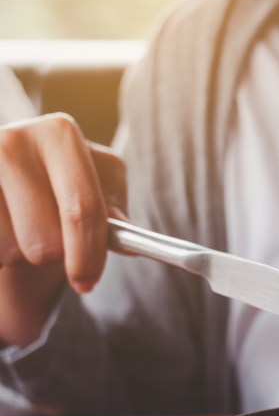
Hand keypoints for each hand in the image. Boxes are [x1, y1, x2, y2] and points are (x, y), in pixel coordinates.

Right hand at [0, 113, 125, 346]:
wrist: (11, 192)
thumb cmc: (60, 193)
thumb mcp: (99, 193)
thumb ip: (114, 216)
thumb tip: (130, 246)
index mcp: (59, 133)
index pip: (82, 209)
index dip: (88, 254)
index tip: (88, 282)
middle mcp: (12, 140)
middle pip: (46, 240)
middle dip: (54, 256)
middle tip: (51, 246)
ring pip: (12, 250)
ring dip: (19, 254)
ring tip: (20, 229)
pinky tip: (3, 230)